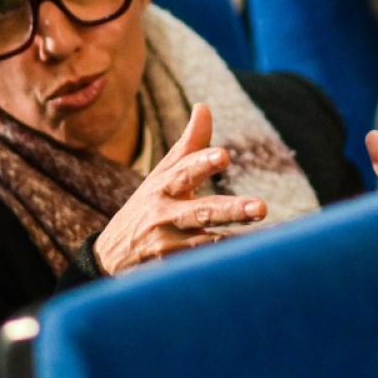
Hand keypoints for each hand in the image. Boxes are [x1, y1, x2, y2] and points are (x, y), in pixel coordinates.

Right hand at [94, 103, 267, 275]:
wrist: (110, 257)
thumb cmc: (147, 207)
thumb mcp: (162, 176)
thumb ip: (189, 146)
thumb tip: (204, 107)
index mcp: (163, 187)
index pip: (184, 172)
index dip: (202, 163)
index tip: (224, 155)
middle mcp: (164, 215)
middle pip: (200, 211)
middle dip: (230, 209)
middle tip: (261, 207)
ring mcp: (166, 245)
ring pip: (206, 243)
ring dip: (236, 241)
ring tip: (267, 238)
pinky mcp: (169, 270)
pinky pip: (200, 266)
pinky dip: (222, 265)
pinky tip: (249, 263)